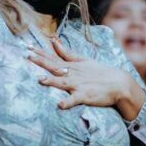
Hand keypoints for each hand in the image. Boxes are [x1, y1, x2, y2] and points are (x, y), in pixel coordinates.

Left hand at [28, 37, 143, 117]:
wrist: (118, 83)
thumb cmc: (99, 72)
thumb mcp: (82, 60)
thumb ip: (66, 52)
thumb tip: (53, 41)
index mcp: (72, 65)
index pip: (53, 57)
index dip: (40, 52)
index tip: (27, 46)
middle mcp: (73, 73)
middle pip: (54, 66)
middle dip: (41, 61)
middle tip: (28, 56)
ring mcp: (79, 85)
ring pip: (63, 82)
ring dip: (52, 81)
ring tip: (40, 80)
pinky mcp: (85, 96)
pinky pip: (75, 100)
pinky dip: (68, 102)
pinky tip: (60, 104)